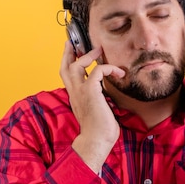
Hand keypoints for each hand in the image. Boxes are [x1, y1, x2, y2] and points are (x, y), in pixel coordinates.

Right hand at [60, 42, 125, 171]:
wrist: (96, 141)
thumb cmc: (99, 131)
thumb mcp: (96, 111)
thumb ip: (97, 100)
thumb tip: (106, 95)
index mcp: (75, 97)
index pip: (66, 76)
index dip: (67, 62)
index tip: (71, 52)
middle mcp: (74, 93)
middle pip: (65, 67)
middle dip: (69, 53)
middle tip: (74, 43)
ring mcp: (80, 91)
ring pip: (77, 65)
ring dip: (88, 55)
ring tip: (99, 51)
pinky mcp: (90, 91)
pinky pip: (98, 70)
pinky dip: (109, 68)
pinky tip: (119, 72)